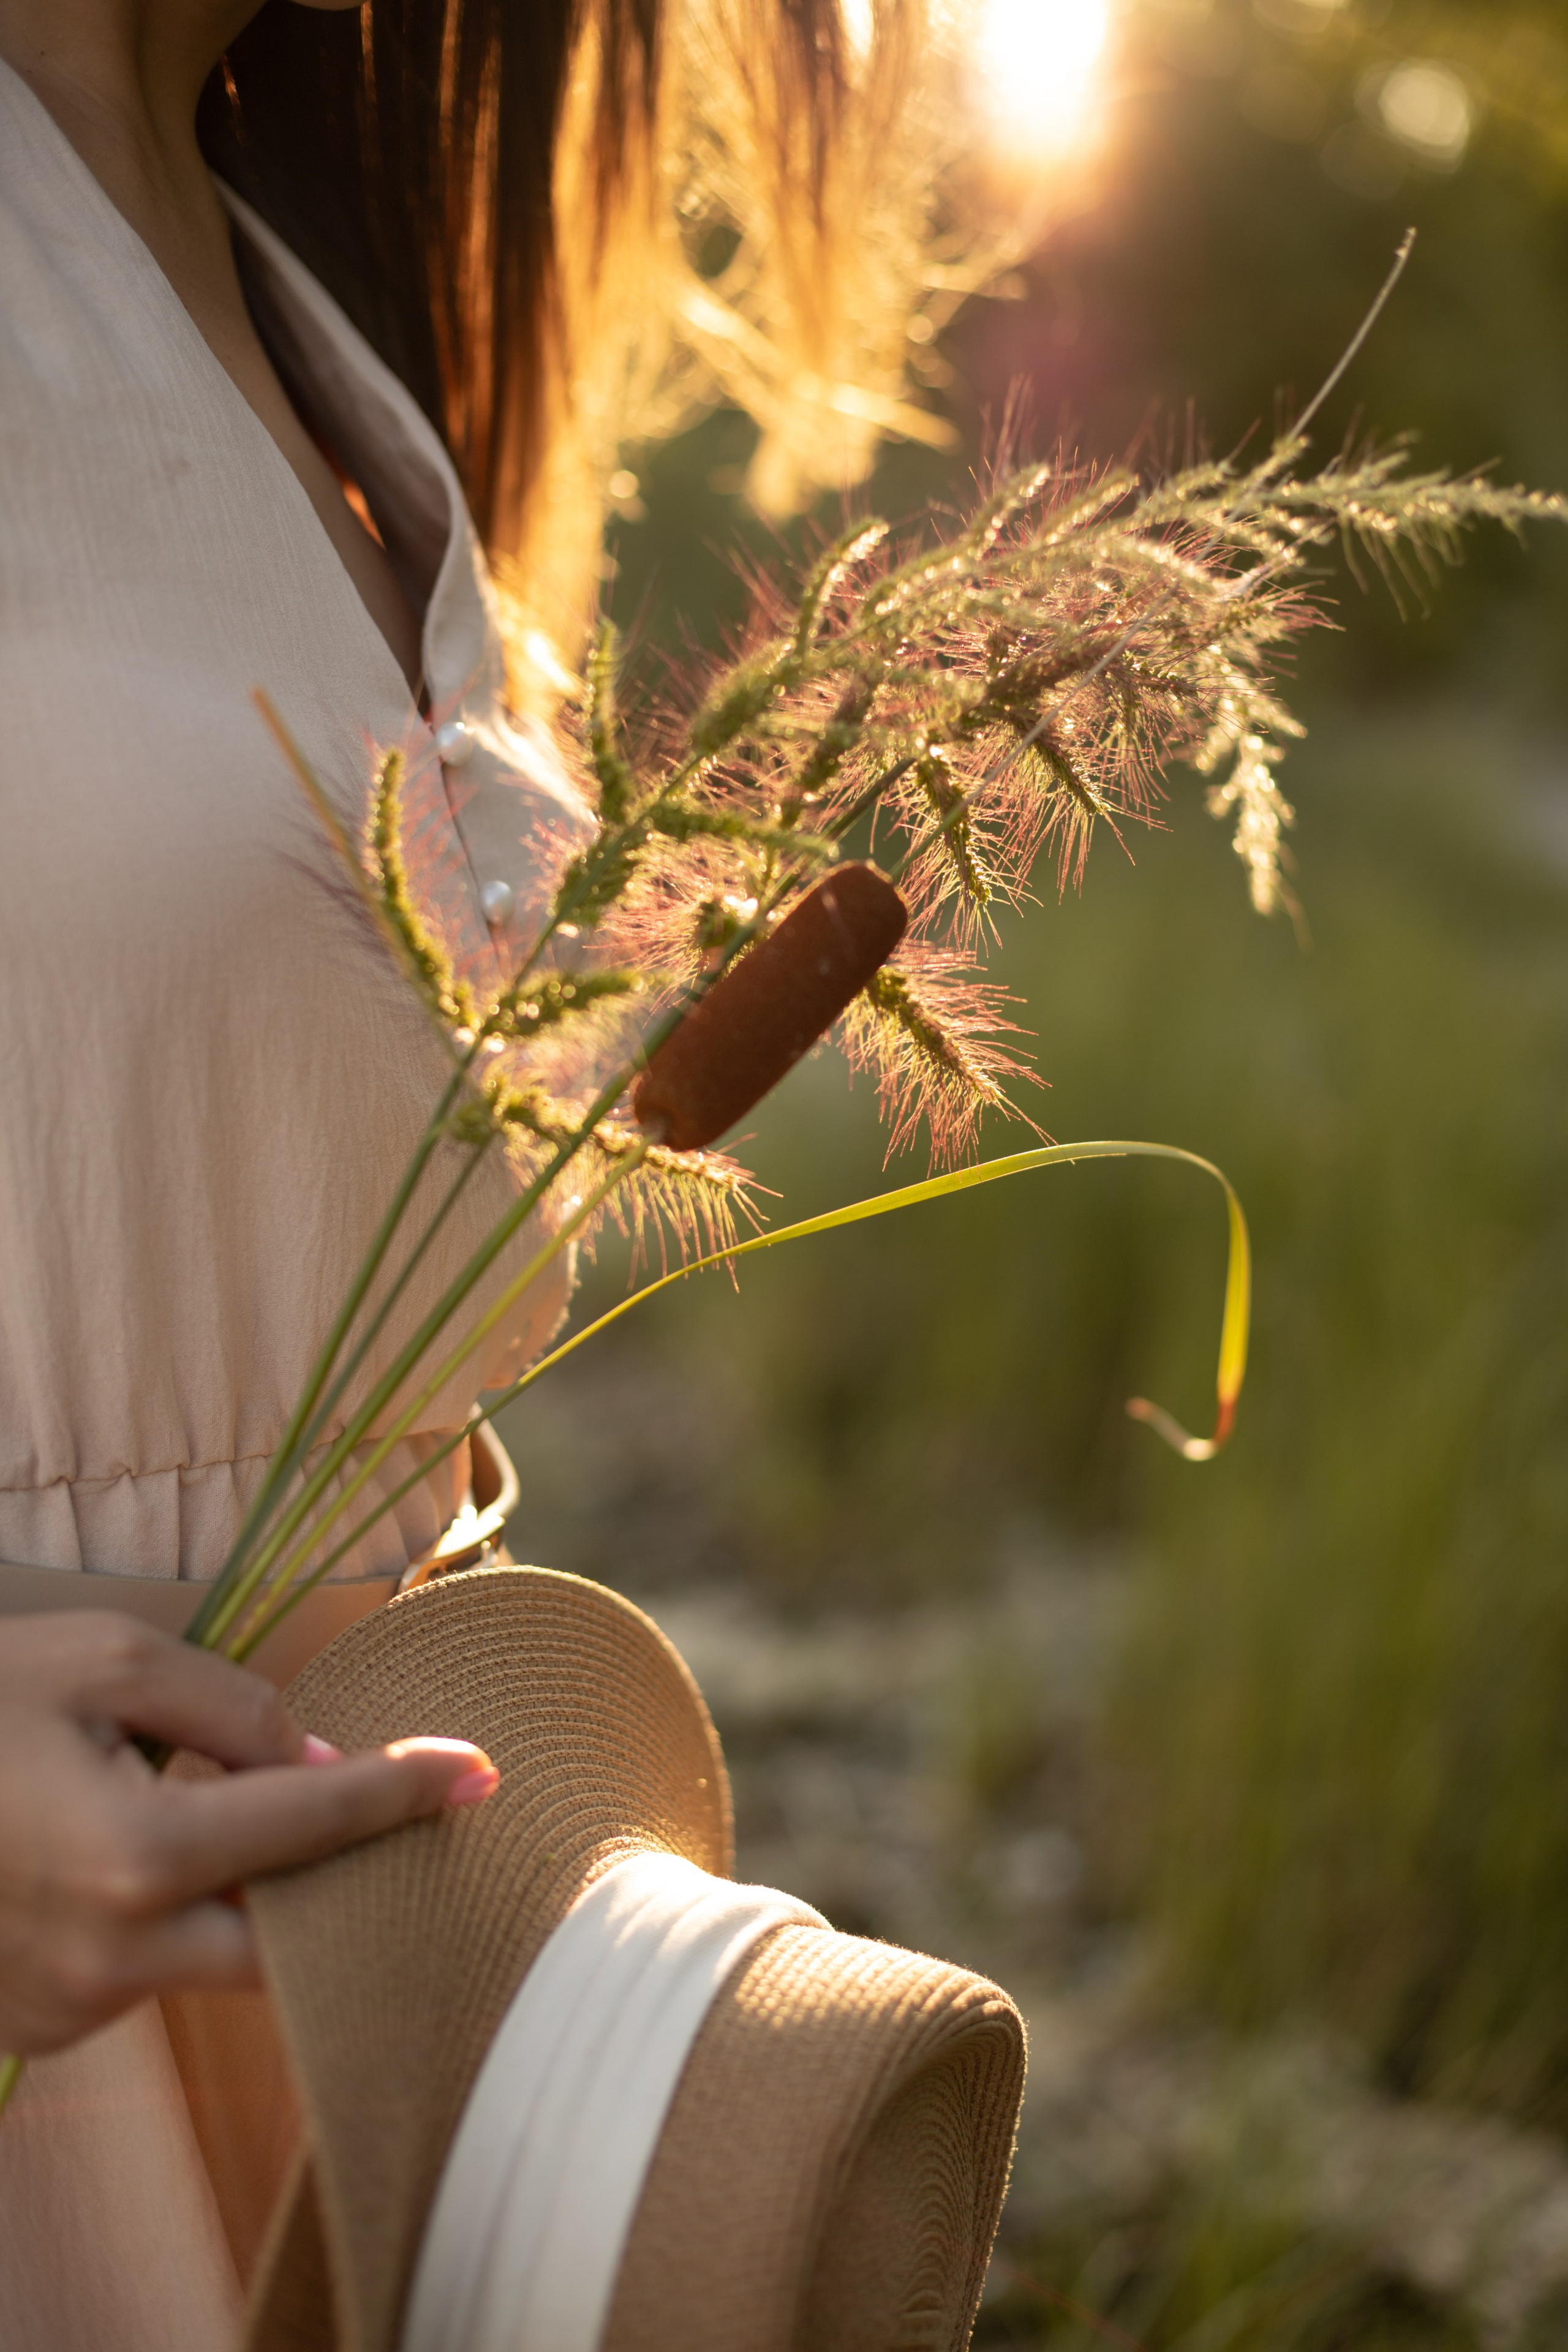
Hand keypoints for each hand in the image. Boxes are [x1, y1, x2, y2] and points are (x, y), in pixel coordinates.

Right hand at [0, 1610, 497, 2056]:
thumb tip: (315, 1759)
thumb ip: (227, 1709)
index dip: (404, 1790)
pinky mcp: (40, 2031)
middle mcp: (111, 1960)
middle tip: (394, 1816)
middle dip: (339, 1884)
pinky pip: (146, 1973)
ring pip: (212, 1955)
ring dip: (236, 1891)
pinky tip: (119, 1857)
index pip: (312, 1824)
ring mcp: (70, 2012)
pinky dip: (164, 1918)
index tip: (481, 1772)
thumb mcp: (99, 1663)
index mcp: (134, 1860)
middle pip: (287, 1942)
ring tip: (194, 1807)